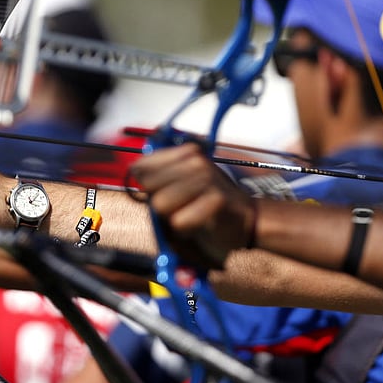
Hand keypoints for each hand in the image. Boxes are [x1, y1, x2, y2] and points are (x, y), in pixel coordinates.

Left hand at [132, 142, 255, 266]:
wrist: (247, 220)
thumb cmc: (208, 204)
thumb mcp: (180, 184)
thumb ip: (156, 177)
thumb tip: (134, 171)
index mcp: (185, 153)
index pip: (141, 166)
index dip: (145, 185)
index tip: (160, 192)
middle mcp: (195, 160)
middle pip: (149, 187)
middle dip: (158, 203)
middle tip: (181, 206)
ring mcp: (207, 177)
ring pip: (161, 205)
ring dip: (173, 218)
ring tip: (192, 214)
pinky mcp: (216, 198)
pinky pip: (179, 222)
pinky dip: (186, 229)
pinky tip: (201, 223)